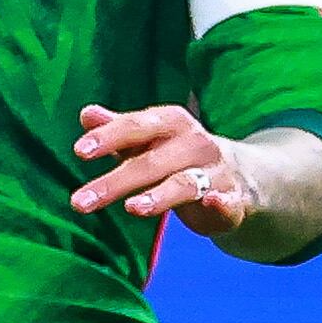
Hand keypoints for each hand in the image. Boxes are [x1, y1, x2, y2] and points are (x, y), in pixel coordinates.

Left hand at [71, 102, 254, 239]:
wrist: (241, 177)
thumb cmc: (181, 156)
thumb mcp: (151, 140)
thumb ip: (119, 130)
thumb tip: (86, 114)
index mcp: (172, 123)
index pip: (136, 126)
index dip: (109, 136)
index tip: (79, 151)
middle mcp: (195, 143)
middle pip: (151, 161)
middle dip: (115, 182)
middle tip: (79, 202)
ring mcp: (216, 172)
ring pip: (185, 183)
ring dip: (160, 195)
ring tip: (132, 208)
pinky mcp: (234, 200)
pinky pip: (228, 201)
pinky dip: (222, 202)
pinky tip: (213, 203)